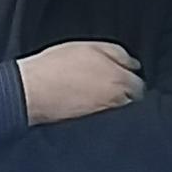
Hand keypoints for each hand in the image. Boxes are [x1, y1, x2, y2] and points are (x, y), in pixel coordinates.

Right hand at [17, 41, 144, 125]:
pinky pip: (105, 117)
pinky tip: (88, 101)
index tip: (123, 73)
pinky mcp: (91, 125)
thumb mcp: (90, 47)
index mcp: (119, 80)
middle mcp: (116, 101)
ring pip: (119, 109)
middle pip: (132, 99)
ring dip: (115, 101)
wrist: (33, 91)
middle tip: (110, 82)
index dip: (131, 76)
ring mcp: (104, 115)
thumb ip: (117, 54)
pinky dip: (102, 110)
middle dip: (127, 92)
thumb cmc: (57, 65)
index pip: (139, 84)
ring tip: (97, 91)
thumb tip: (134, 64)